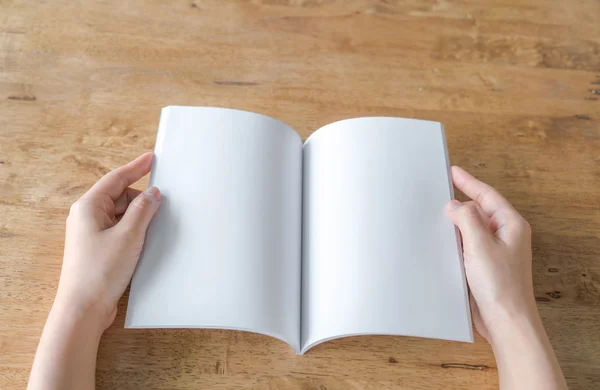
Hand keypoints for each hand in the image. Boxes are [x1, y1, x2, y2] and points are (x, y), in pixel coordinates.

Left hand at [56, 152, 161, 329]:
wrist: (84, 308)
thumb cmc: (100, 271)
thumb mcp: (129, 235)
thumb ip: (143, 210)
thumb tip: (153, 193)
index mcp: (88, 207)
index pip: (116, 178)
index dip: (136, 167)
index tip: (152, 158)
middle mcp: (87, 217)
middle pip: (120, 196)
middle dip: (141, 199)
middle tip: (162, 205)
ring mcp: (91, 233)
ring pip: (121, 214)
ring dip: (139, 217)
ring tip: (154, 227)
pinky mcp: (98, 248)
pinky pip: (120, 230)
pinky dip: (134, 230)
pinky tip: (145, 239)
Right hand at [445, 166, 534, 340]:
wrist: (505, 321)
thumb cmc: (500, 286)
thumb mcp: (480, 245)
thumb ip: (467, 219)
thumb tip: (454, 205)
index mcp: (511, 225)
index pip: (487, 195)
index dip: (468, 181)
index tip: (452, 171)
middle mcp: (505, 236)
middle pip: (480, 210)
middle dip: (460, 200)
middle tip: (440, 189)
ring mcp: (496, 251)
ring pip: (472, 228)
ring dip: (456, 222)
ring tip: (436, 212)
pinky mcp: (485, 266)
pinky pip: (468, 245)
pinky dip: (455, 240)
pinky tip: (441, 240)